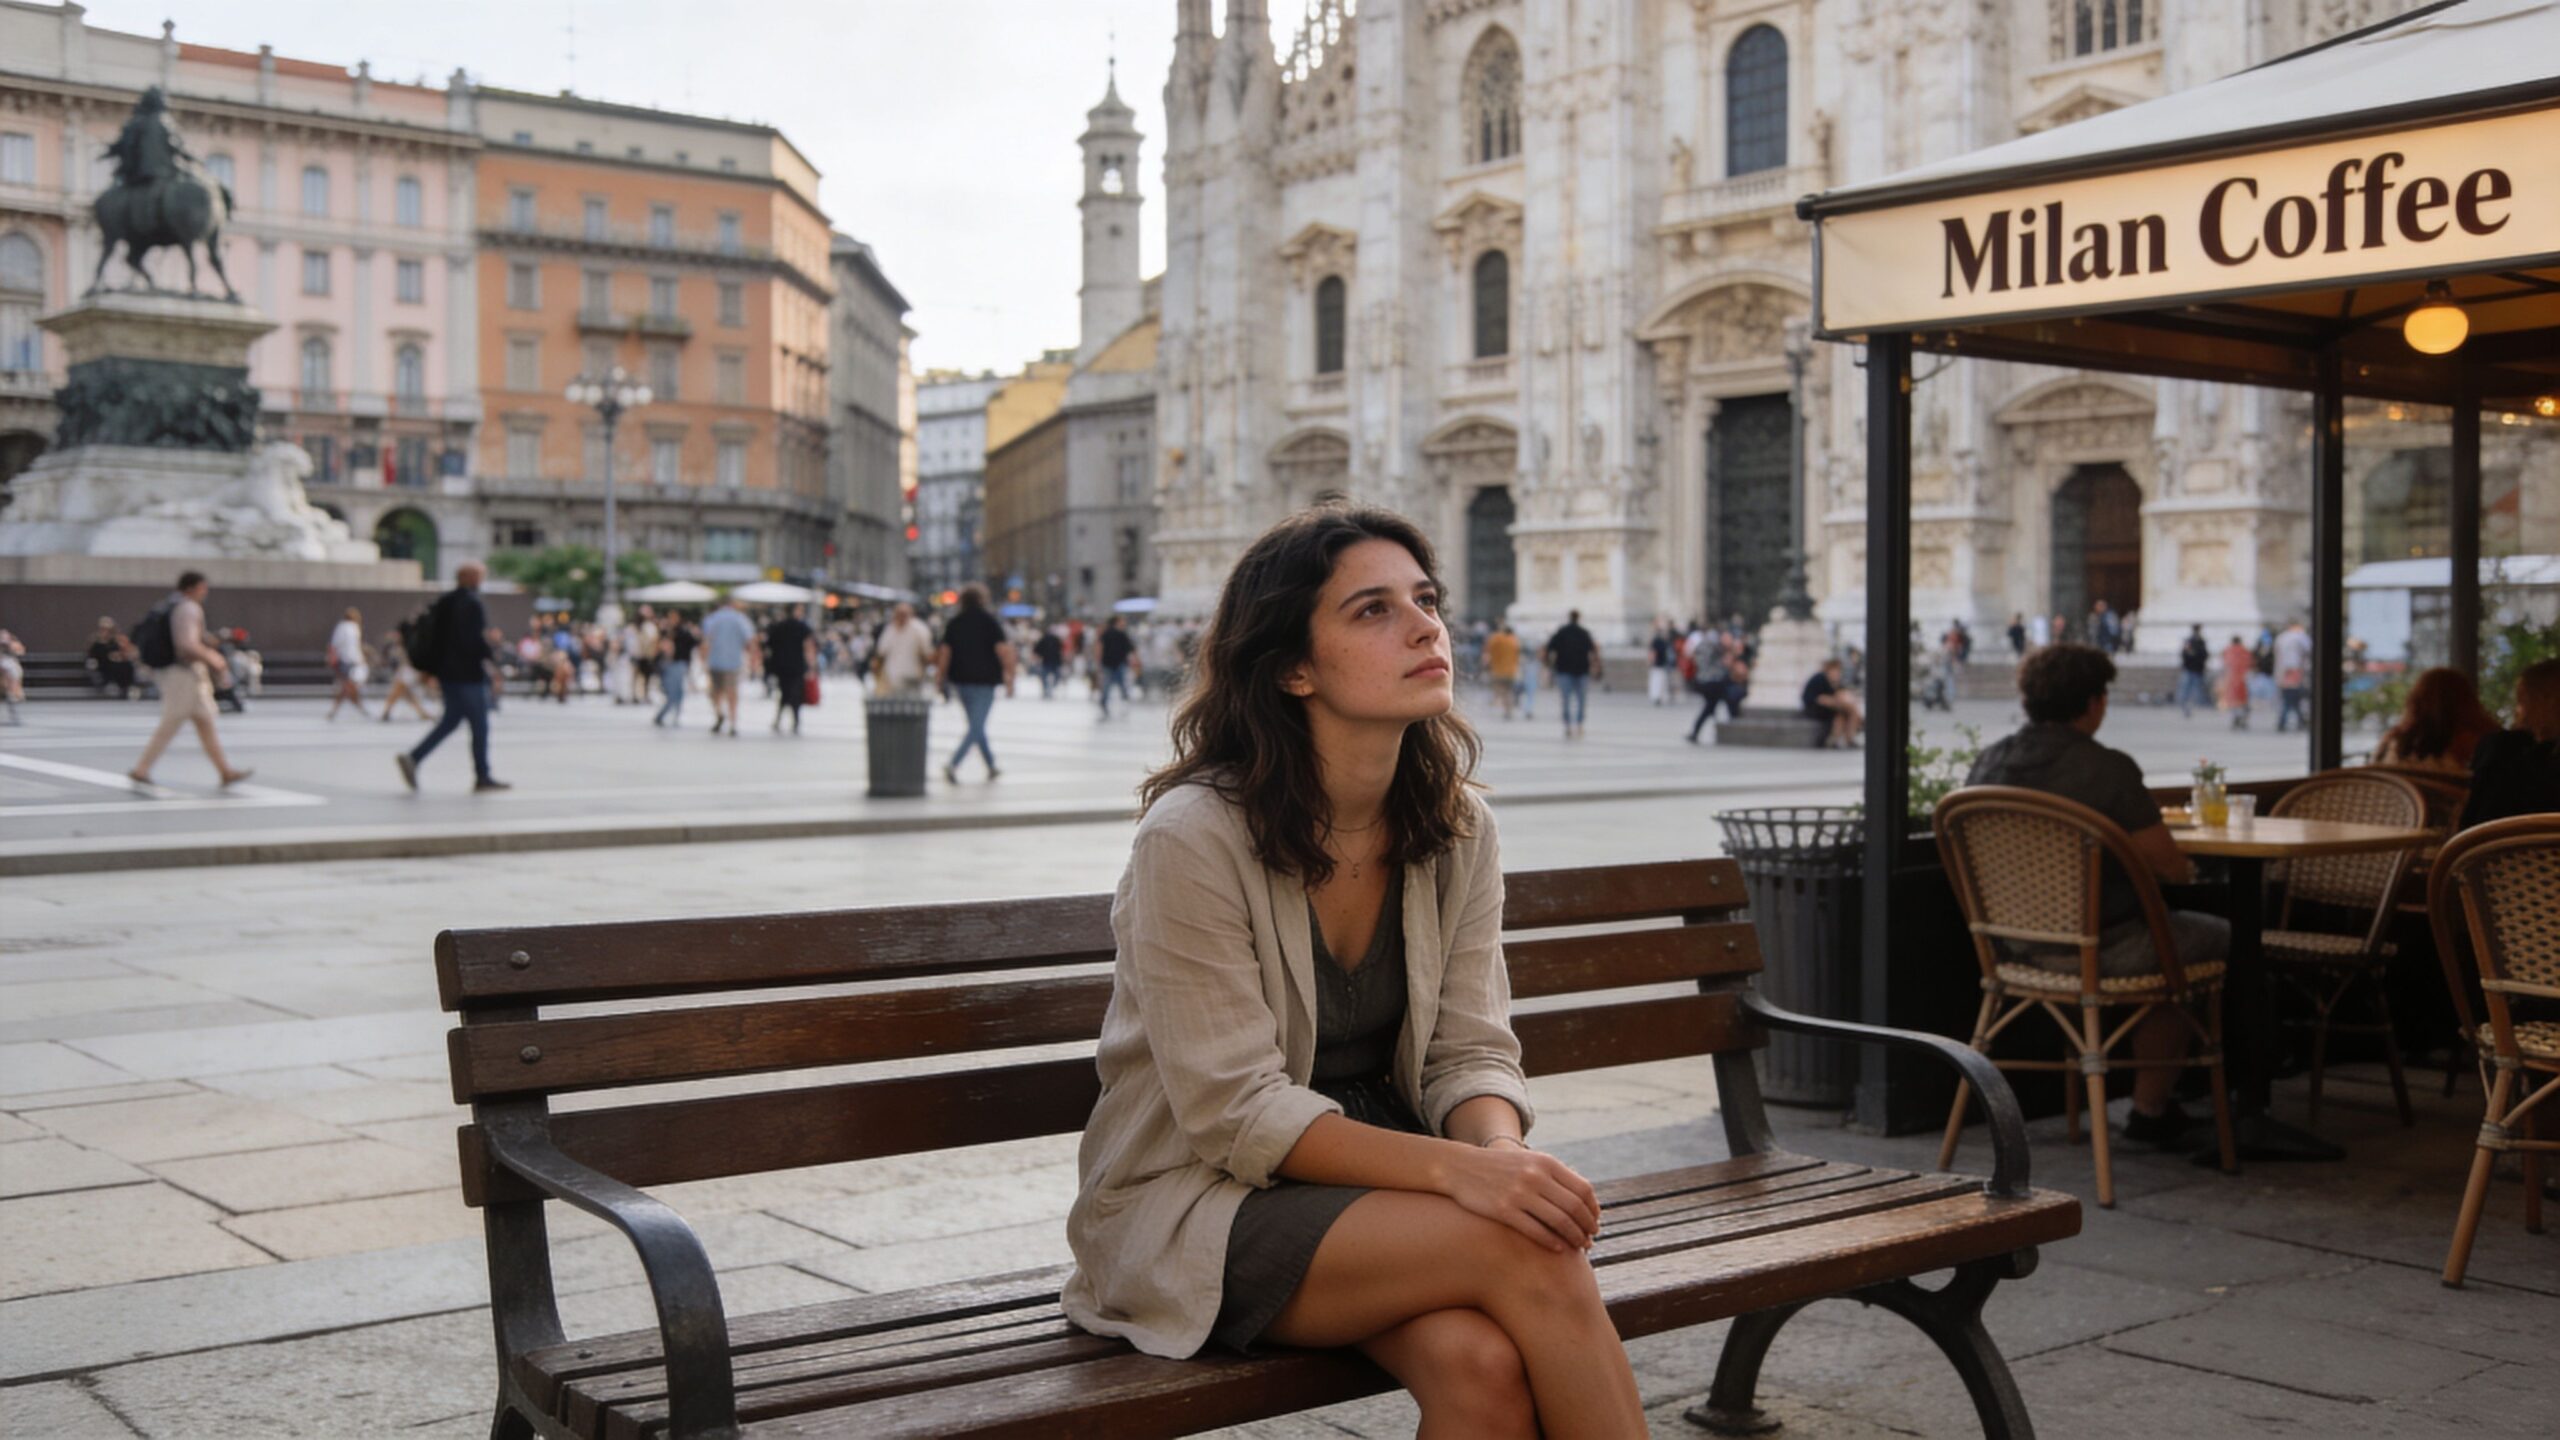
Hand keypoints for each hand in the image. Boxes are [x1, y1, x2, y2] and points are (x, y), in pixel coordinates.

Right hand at [1438, 1142, 1601, 1252]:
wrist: (1460, 1167)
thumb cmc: (1500, 1168)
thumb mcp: (1529, 1162)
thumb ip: (1554, 1175)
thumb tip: (1584, 1198)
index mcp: (1546, 1162)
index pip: (1583, 1189)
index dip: (1593, 1209)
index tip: (1594, 1222)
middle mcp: (1535, 1176)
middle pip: (1574, 1207)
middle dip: (1587, 1227)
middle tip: (1590, 1240)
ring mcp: (1519, 1193)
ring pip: (1559, 1221)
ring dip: (1574, 1237)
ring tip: (1579, 1247)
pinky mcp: (1503, 1210)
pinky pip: (1536, 1231)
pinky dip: (1552, 1242)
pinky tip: (1558, 1249)